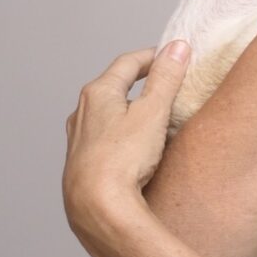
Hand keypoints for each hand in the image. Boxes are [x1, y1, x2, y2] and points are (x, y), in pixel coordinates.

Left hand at [62, 41, 191, 256]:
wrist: (96, 209)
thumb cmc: (123, 159)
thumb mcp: (153, 112)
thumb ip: (166, 78)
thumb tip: (177, 47)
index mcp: (98, 93)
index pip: (128, 62)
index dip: (153, 56)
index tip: (173, 56)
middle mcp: (82, 112)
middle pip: (115, 85)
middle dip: (141, 81)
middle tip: (167, 81)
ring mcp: (79, 139)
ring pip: (108, 113)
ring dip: (130, 107)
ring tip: (153, 114)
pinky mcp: (82, 163)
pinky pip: (105, 137)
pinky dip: (122, 132)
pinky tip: (135, 146)